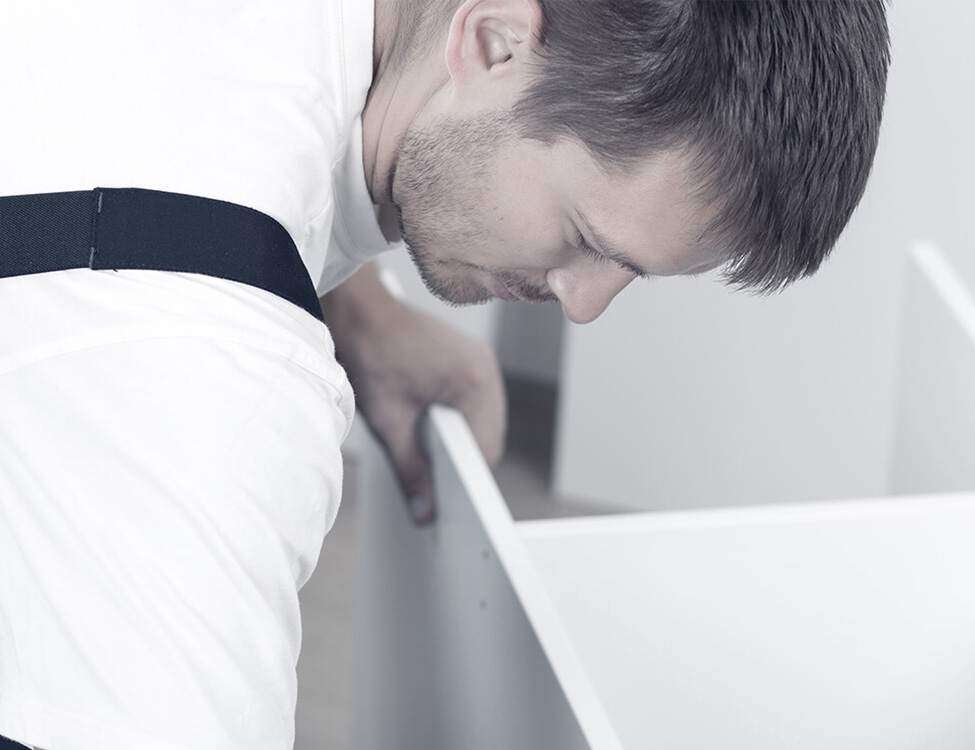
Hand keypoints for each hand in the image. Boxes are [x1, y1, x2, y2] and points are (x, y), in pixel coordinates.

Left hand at [322, 264, 505, 522]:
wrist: (360, 309)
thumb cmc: (372, 352)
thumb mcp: (389, 422)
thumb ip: (411, 470)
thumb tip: (424, 510)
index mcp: (473, 382)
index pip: (485, 451)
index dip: (467, 481)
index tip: (448, 503)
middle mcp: (485, 370)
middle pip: (488, 438)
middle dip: (464, 462)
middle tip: (433, 483)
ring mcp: (481, 362)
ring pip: (484, 422)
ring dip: (462, 440)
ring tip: (431, 453)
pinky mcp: (471, 359)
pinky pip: (476, 403)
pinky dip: (459, 420)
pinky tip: (434, 427)